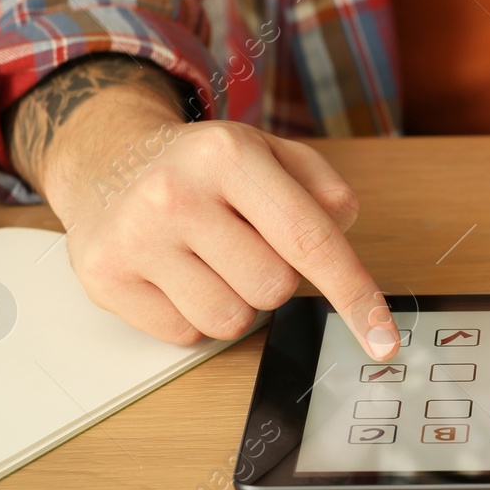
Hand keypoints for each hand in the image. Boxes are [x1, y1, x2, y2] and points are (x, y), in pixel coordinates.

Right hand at [10, 59, 398, 355]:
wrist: (106, 160)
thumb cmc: (201, 165)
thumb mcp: (267, 150)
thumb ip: (319, 185)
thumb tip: (345, 225)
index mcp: (228, 155)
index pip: (309, 239)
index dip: (354, 293)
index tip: (383, 339)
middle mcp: (176, 194)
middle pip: (273, 288)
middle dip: (273, 276)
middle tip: (243, 242)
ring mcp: (136, 239)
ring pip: (231, 321)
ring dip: (234, 300)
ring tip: (207, 257)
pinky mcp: (106, 279)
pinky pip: (186, 335)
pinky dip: (192, 314)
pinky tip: (174, 272)